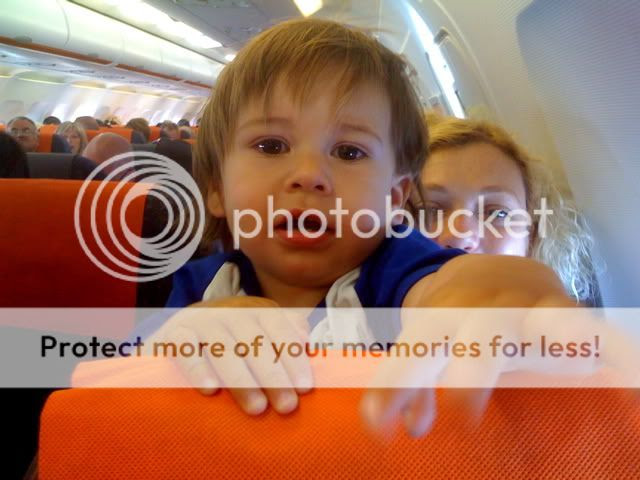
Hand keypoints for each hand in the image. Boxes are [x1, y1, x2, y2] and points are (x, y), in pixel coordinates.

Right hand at [147, 296, 312, 414]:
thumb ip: (286, 335)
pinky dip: (198, 369)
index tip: (304, 387)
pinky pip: (186, 350)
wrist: (179, 330)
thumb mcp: (259, 332)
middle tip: (286, 406)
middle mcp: (230, 311)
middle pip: (254, 343)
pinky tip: (211, 390)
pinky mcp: (174, 334)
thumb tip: (307, 341)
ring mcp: (201, 321)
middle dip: (273, 376)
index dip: (293, 357)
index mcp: (256, 310)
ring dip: (242, 380)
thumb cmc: (231, 340)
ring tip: (257, 408)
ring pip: (224, 349)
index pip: (279, 329)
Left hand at [360, 255, 639, 436]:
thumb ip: (415, 387)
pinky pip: (594, 331)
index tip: (376, 426)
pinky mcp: (564, 314)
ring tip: (561, 368)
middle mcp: (483, 312)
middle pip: (479, 339)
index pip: (414, 355)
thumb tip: (410, 428)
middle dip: (471, 375)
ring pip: (535, 325)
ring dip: (551, 346)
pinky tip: (634, 375)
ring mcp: (527, 310)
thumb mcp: (429, 348)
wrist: (489, 271)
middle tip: (466, 416)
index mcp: (440, 321)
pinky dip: (616, 350)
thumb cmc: (454, 322)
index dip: (393, 388)